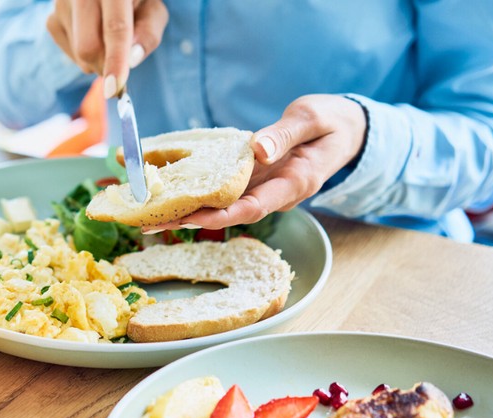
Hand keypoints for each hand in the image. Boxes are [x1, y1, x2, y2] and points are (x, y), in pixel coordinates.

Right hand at [46, 0, 167, 97]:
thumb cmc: (136, 1)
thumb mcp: (153, 12)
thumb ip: (148, 34)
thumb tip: (132, 59)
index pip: (115, 27)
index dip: (115, 60)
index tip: (113, 89)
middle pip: (88, 47)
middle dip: (106, 66)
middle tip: (121, 68)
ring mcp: (61, 5)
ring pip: (79, 55)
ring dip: (98, 60)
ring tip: (107, 37)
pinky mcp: (51, 20)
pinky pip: (70, 55)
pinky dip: (85, 57)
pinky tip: (93, 36)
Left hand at [145, 95, 367, 231]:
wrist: (345, 129)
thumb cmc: (331, 121)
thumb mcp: (311, 118)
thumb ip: (285, 134)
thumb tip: (258, 150)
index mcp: (295, 183)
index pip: (254, 208)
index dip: (221, 216)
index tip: (191, 218)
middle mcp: (276, 193)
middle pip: (230, 214)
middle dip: (191, 220)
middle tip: (151, 224)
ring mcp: (264, 189)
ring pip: (223, 206)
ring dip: (187, 211)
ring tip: (147, 216)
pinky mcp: (254, 180)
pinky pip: (223, 190)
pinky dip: (197, 193)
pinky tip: (168, 194)